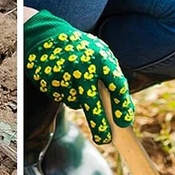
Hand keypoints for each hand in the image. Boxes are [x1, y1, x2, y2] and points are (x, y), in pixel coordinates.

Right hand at [24, 10, 134, 144]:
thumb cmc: (82, 48)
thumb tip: (126, 110)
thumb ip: (113, 79)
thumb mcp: (102, 55)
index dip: (122, 106)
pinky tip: (63, 79)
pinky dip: (64, 94)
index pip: (116, 86)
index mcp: (101, 57)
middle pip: (92, 105)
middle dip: (100, 126)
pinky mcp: (48, 81)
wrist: (48, 35)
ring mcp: (63, 74)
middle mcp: (81, 66)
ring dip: (79, 100)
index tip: (124, 122)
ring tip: (76, 80)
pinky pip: (60, 98)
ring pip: (75, 103)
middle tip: (104, 139)